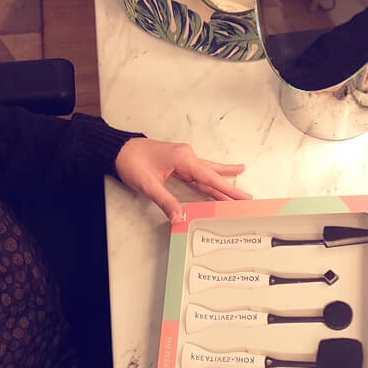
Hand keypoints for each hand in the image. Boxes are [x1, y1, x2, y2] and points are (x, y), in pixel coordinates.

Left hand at [115, 138, 251, 221]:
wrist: (119, 150)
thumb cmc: (132, 162)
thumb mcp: (148, 185)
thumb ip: (166, 201)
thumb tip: (180, 217)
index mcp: (183, 159)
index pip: (210, 178)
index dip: (228, 190)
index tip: (243, 198)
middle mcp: (187, 156)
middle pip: (213, 175)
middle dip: (230, 187)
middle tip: (249, 198)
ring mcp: (183, 159)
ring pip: (208, 173)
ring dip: (223, 181)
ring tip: (241, 184)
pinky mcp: (179, 162)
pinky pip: (199, 173)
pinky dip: (210, 179)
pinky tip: (218, 178)